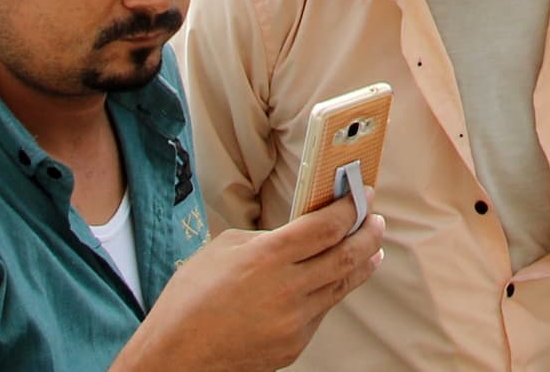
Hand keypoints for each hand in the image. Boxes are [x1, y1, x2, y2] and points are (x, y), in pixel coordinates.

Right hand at [125, 192, 380, 371]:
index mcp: (268, 257)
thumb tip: (295, 235)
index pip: (328, 226)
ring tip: (371, 250)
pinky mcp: (294, 346)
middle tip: (375, 221)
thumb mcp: (223, 250)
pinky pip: (320, 313)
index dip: (351, 207)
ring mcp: (294, 321)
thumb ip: (265, 239)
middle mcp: (288, 289)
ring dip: (361, 264)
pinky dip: (329, 293)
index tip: (363, 195)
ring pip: (341, 286)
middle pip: (347, 255)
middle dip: (368, 233)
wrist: (174, 358)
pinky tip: (330, 282)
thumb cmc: (189, 300)